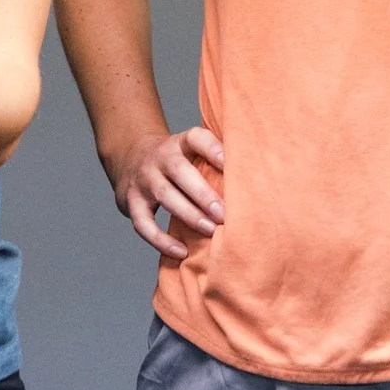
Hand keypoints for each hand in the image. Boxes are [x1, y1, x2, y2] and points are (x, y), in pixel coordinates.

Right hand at [107, 126, 225, 260]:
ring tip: (210, 230)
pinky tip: (181, 251)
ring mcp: (144, 179)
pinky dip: (161, 240)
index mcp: (180, 143)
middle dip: (203, 194)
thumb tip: (257, 177)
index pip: (195, 138)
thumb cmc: (176, 161)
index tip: (229, 161)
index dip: (212, 148)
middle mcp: (160, 158)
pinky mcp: (131, 201)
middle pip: (181, 172)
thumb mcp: (191, 150)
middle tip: (224, 213)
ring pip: (165, 196)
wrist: (131, 159)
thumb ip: (215, 159)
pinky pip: (143, 223)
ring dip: (189, 215)